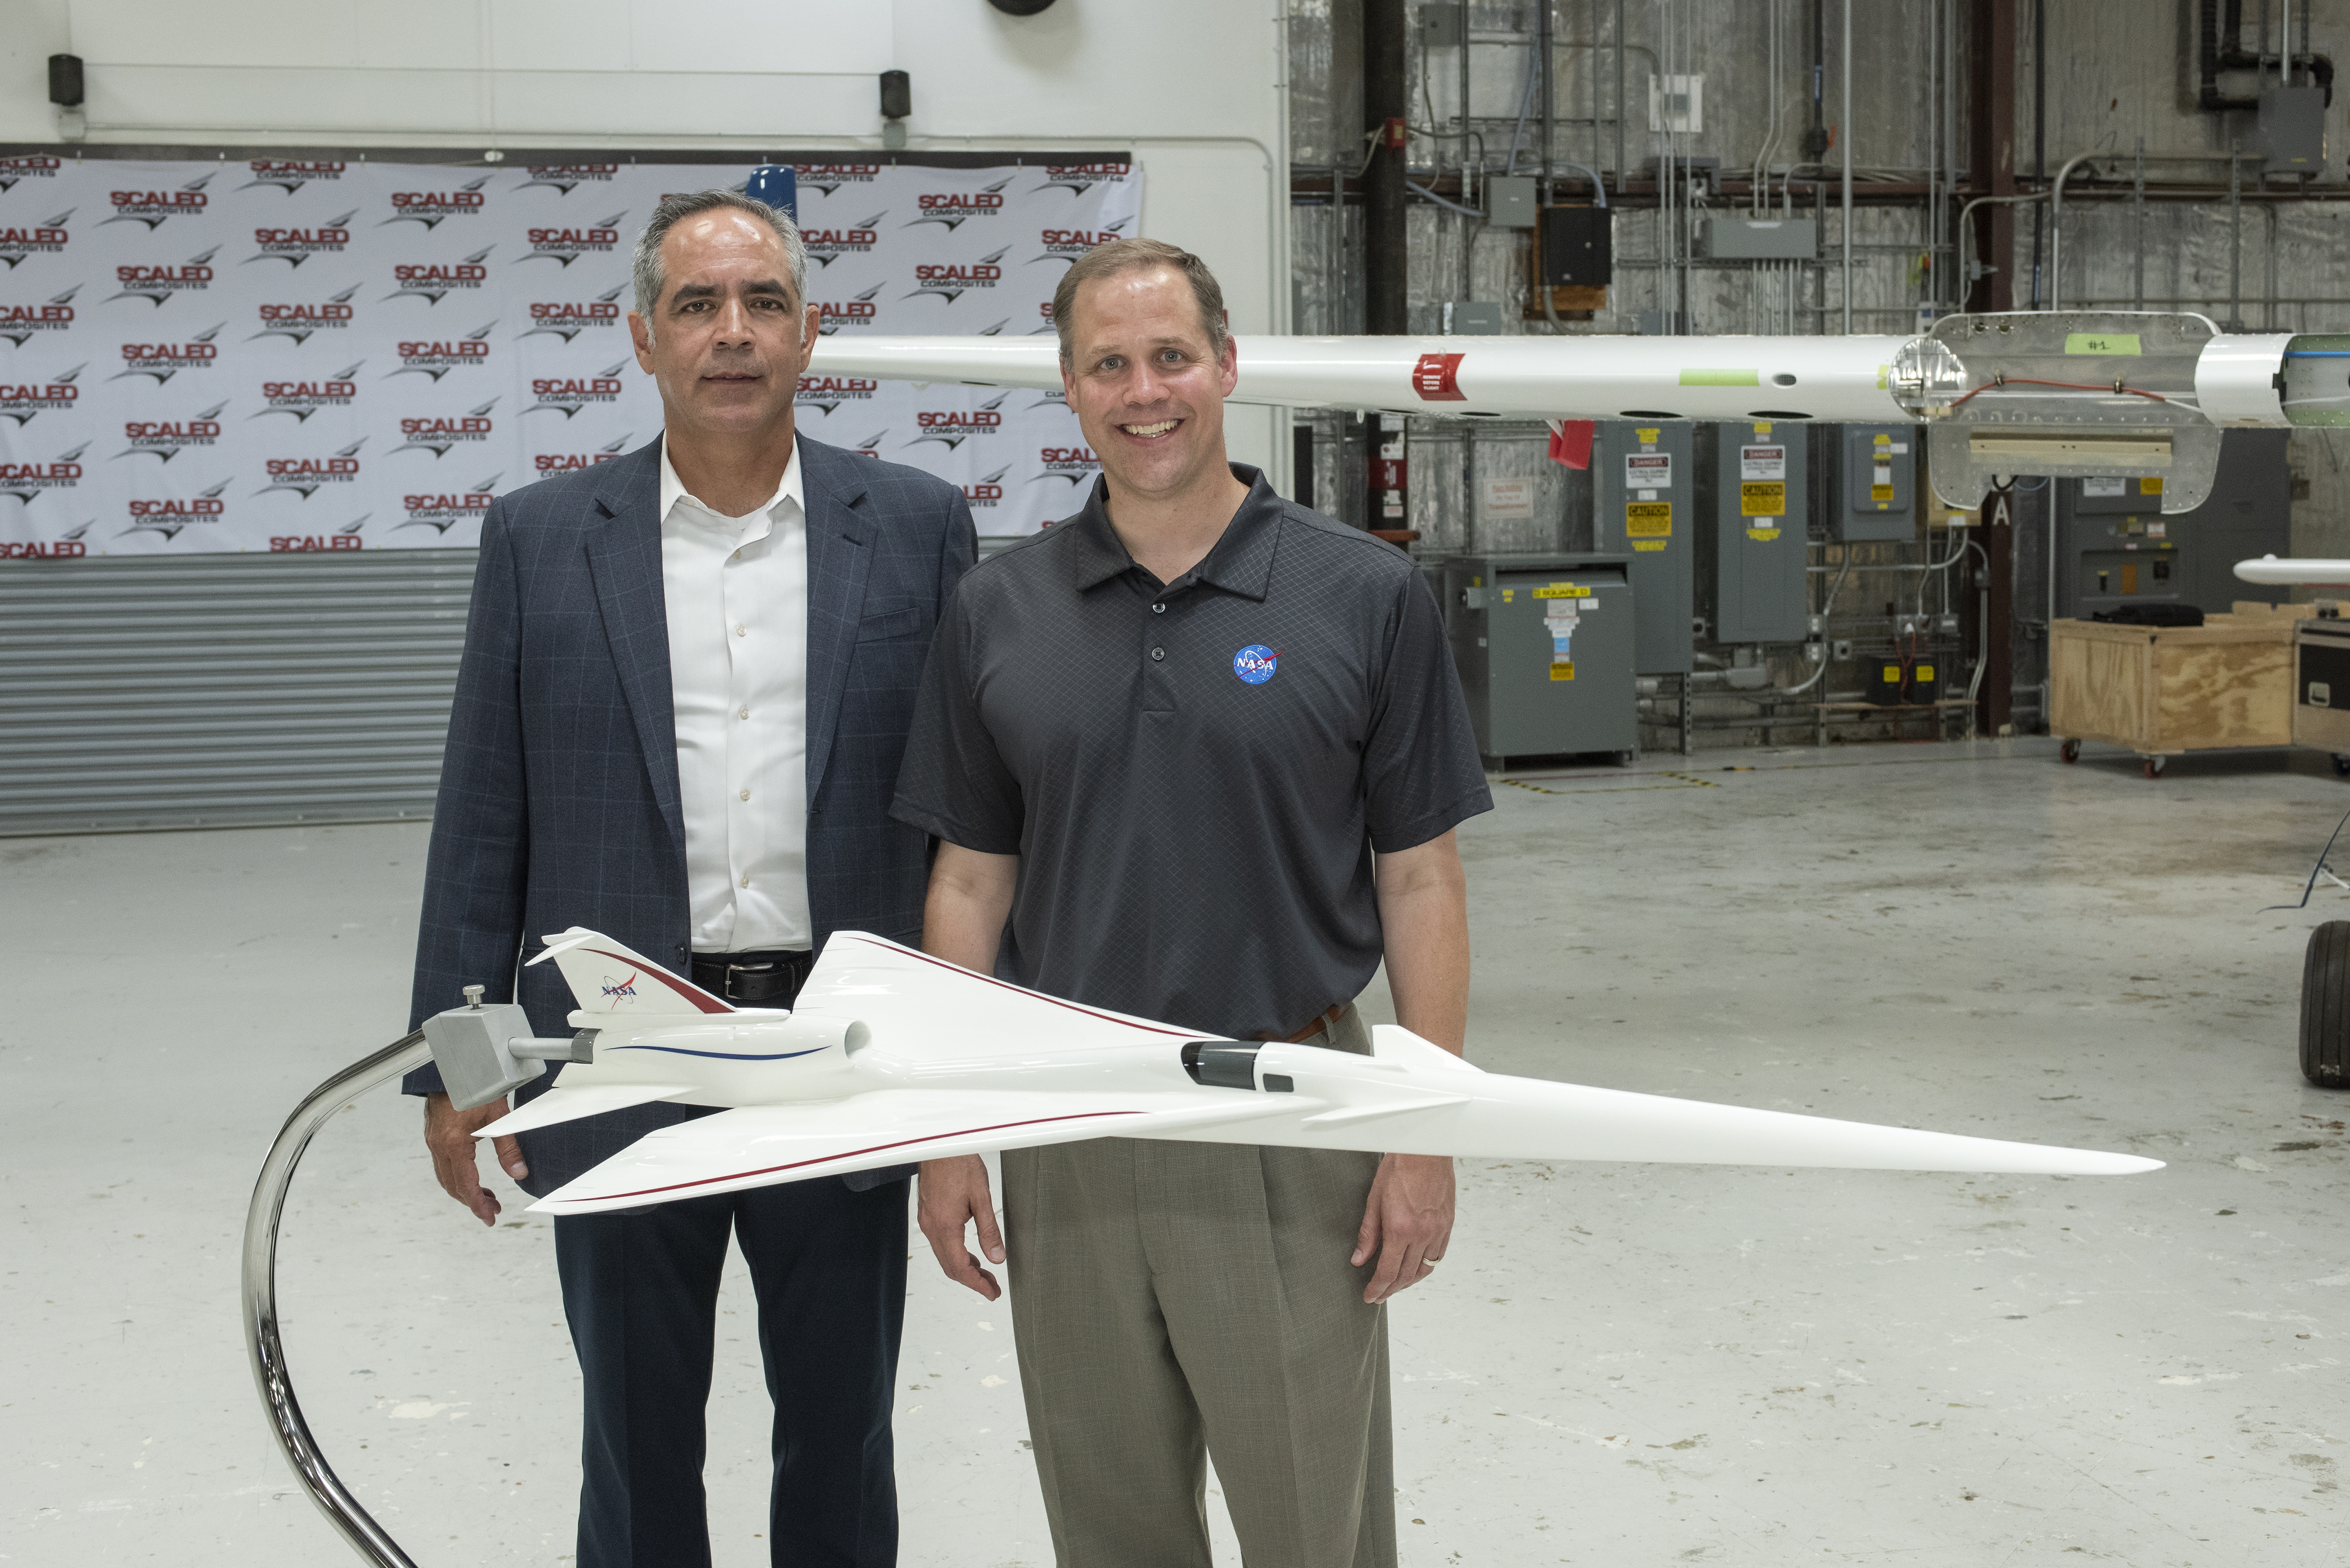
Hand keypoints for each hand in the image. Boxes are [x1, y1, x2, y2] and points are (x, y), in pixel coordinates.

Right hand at [424, 1092, 525, 1226]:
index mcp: (453, 1145)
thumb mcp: (498, 1117)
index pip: (465, 1186)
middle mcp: (439, 1146)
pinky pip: (443, 1165)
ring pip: (446, 1177)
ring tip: (486, 1197)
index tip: (489, 1218)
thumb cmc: (475, 1087)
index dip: (478, 1205)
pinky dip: (458, 1177)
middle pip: (452, 1186)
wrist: (454, 1068)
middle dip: (473, 1202)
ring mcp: (434, 1142)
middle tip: (492, 1211)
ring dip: (465, 1190)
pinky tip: (472, 1177)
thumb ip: (508, 1148)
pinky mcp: (434, 1136)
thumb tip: (519, 1173)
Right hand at [917, 1155, 1004, 1300]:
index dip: (976, 1284)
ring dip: (964, 1268)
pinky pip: (941, 1243)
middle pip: (950, 1266)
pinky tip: (970, 1253)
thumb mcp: (982, 1197)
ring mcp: (928, 1220)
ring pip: (945, 1256)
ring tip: (985, 1274)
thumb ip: (989, 1230)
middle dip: (972, 1280)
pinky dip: (956, 1254)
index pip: (960, 1267)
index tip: (991, 1292)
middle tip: (991, 1287)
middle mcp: (932, 1226)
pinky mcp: (928, 1213)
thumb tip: (997, 1257)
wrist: (940, 1144)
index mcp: (945, 1226)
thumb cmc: (959, 1163)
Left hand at [1352, 1152, 1454, 1303]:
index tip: (1370, 1296)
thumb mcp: (1374, 1200)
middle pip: (1407, 1275)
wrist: (1426, 1149)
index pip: (1388, 1271)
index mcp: (1401, 1229)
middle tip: (1379, 1295)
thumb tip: (1359, 1259)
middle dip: (1391, 1289)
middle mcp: (1422, 1234)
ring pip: (1425, 1268)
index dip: (1378, 1287)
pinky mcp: (1448, 1224)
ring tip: (1396, 1286)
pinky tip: (1416, 1268)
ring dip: (1409, 1282)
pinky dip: (1426, 1266)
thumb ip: (1368, 1234)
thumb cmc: (1399, 1168)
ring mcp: (1438, 1230)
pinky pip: (1438, 1255)